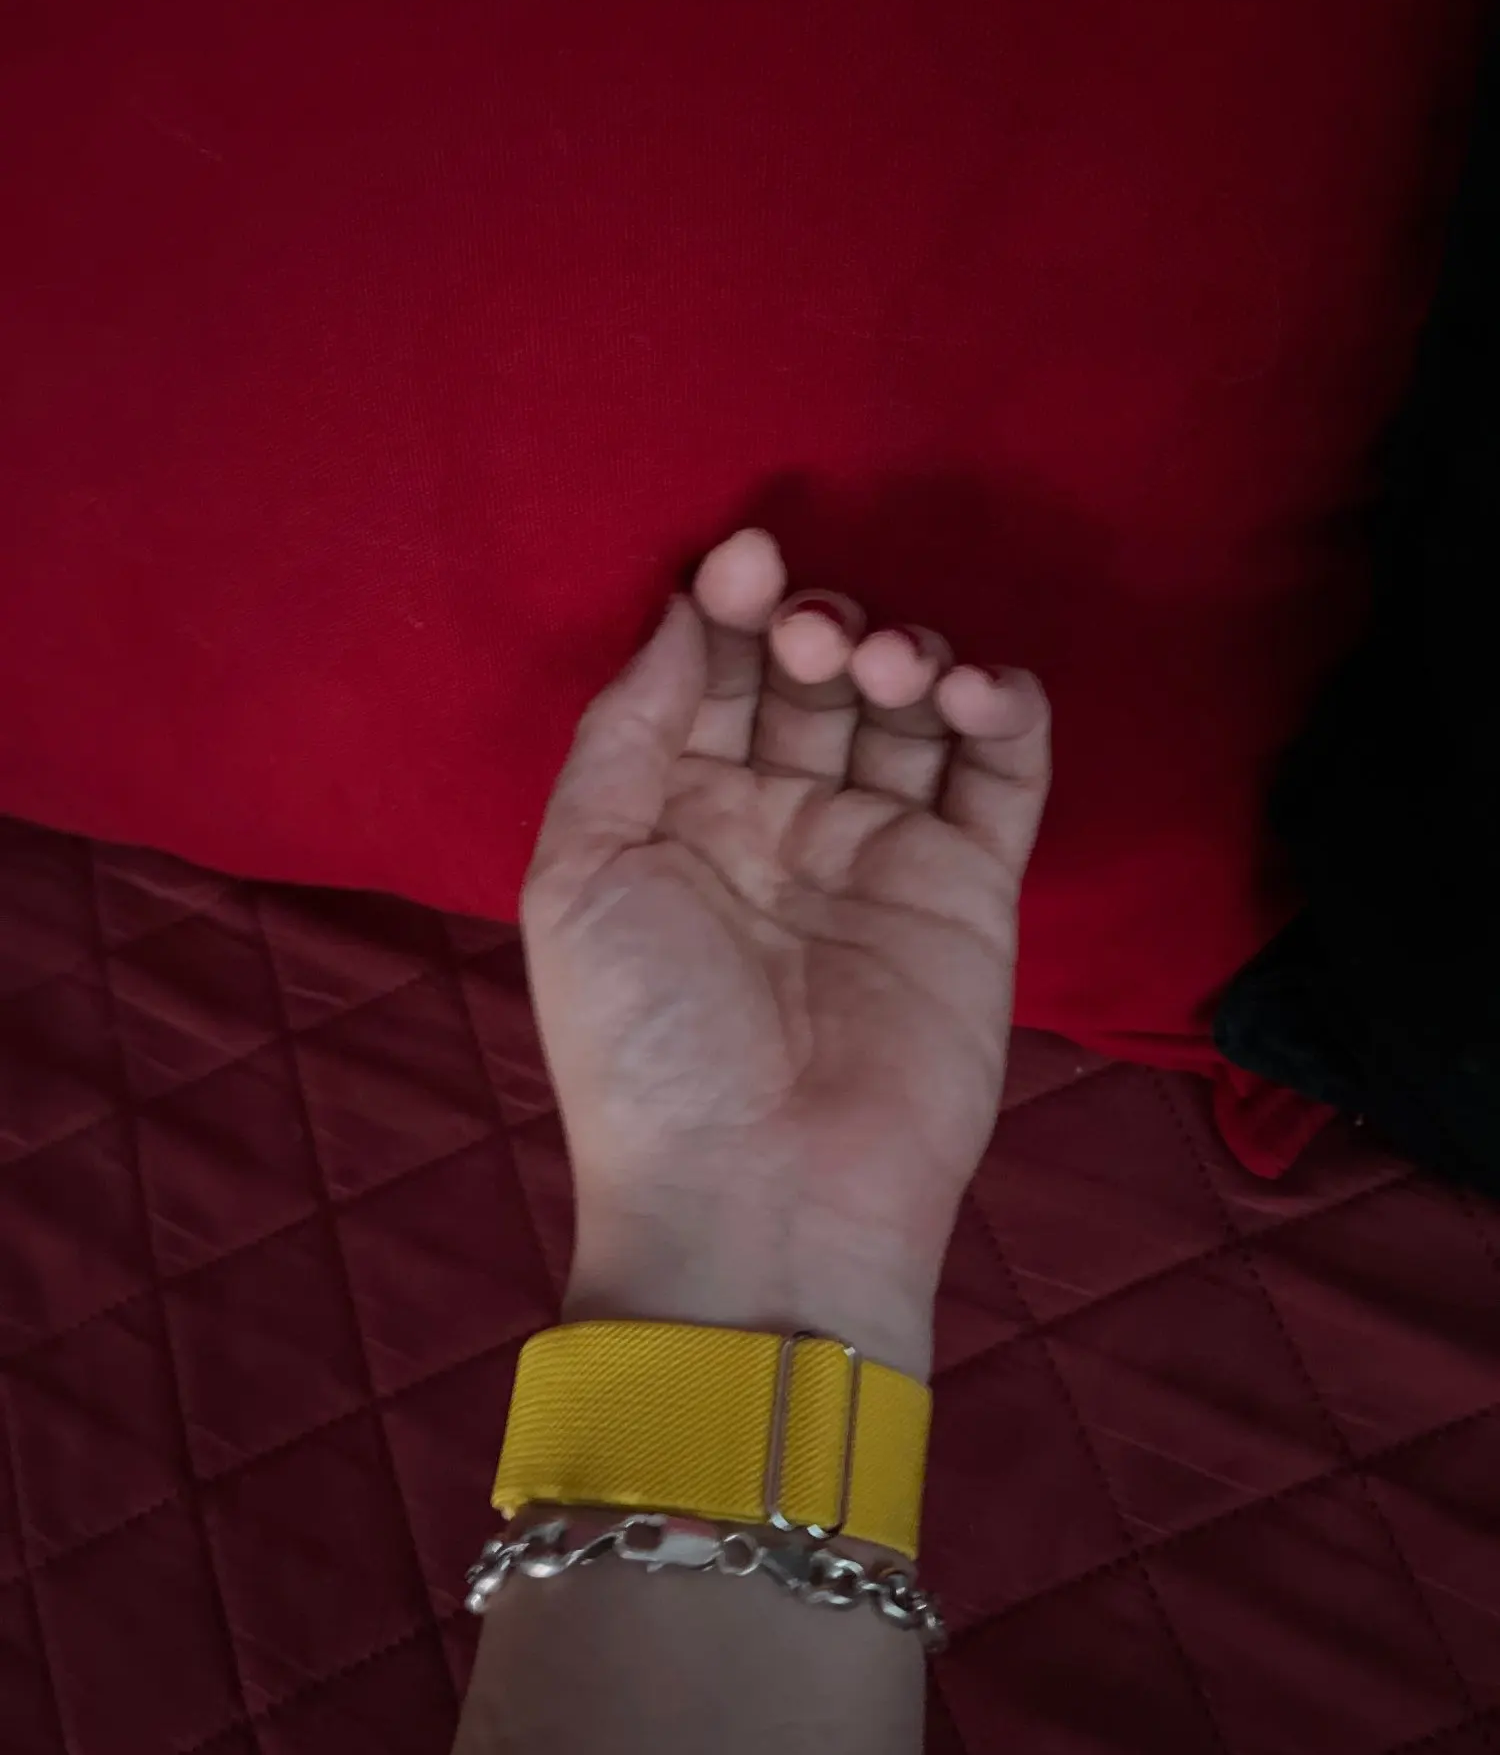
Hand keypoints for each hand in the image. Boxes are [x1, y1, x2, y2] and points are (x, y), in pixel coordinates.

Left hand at [522, 529, 1049, 1378]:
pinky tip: (980, 692)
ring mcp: (881, 855)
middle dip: (817, 631)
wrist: (762, 1194)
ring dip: (907, 659)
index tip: (745, 560)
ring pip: (910, 712)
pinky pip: (1003, 779)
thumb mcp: (580, 875)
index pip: (711, 676)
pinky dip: (1005, 716)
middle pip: (812, 681)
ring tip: (890, 674)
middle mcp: (779, 823)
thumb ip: (624, 732)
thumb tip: (679, 615)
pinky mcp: (972, 890)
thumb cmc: (647, 1041)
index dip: (728, 607)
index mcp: (674, 815)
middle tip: (818, 641)